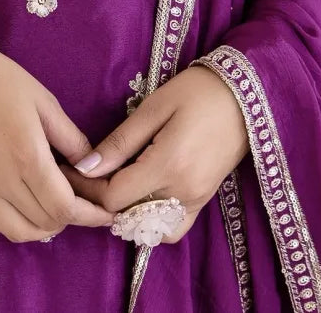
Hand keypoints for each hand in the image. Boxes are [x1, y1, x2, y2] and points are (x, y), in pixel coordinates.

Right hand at [0, 22, 114, 241]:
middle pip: (44, 224)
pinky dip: (11, 223)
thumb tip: (91, 167)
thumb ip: (70, 138)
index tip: (104, 213)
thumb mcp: (42, 99)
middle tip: (79, 201)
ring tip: (50, 204)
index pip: (63, 208)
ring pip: (16, 233)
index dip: (89, 215)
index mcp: (26, 155)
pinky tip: (20, 202)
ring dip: (40, 226)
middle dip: (68, 218)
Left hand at [60, 65, 249, 243]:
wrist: (246, 95)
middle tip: (88, 174)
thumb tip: (85, 167)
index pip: (113, 198)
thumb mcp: (155, 107)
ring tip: (115, 183)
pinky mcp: (204, 202)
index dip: (88, 187)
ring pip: (147, 227)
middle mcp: (183, 193)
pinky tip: (142, 195)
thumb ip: (120, 142)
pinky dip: (151, 220)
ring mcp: (196, 201)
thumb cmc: (197, 92)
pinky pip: (171, 228)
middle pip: (127, 215)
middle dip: (102, 199)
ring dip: (126, 212)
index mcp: (168, 165)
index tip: (74, 170)